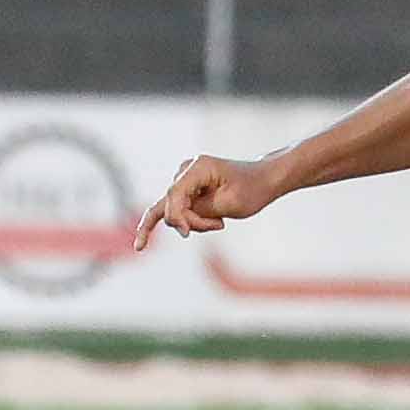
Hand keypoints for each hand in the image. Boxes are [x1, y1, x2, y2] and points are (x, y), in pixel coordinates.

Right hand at [140, 154, 267, 240]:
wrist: (263, 180)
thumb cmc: (251, 188)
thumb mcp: (229, 203)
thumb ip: (200, 211)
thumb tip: (175, 219)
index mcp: (198, 167)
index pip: (174, 194)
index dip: (176, 216)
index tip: (186, 233)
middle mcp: (186, 170)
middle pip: (173, 204)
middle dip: (193, 221)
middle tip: (220, 224)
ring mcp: (184, 179)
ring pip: (175, 211)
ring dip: (196, 222)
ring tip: (220, 221)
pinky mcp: (187, 189)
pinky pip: (175, 209)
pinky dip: (179, 221)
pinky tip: (147, 242)